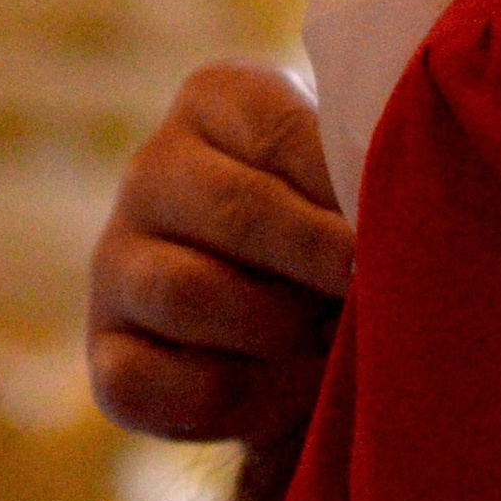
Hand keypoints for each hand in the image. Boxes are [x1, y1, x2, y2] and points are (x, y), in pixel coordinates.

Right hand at [88, 61, 353, 445]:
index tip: (394, 231)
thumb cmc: (344, 232)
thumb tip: (385, 223)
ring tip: (327, 343)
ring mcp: (116, 262)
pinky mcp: (106, 352)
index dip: (347, 190)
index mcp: (217, 101)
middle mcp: (152, 171)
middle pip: (235, 210)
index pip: (282, 131)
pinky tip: (278, 394)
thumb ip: (363, 178)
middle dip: (317, 261)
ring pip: (186, 292)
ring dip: (275, 330)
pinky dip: (223, 398)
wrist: (306, 325)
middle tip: (368, 290)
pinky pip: (143, 380)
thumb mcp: (356, 184)